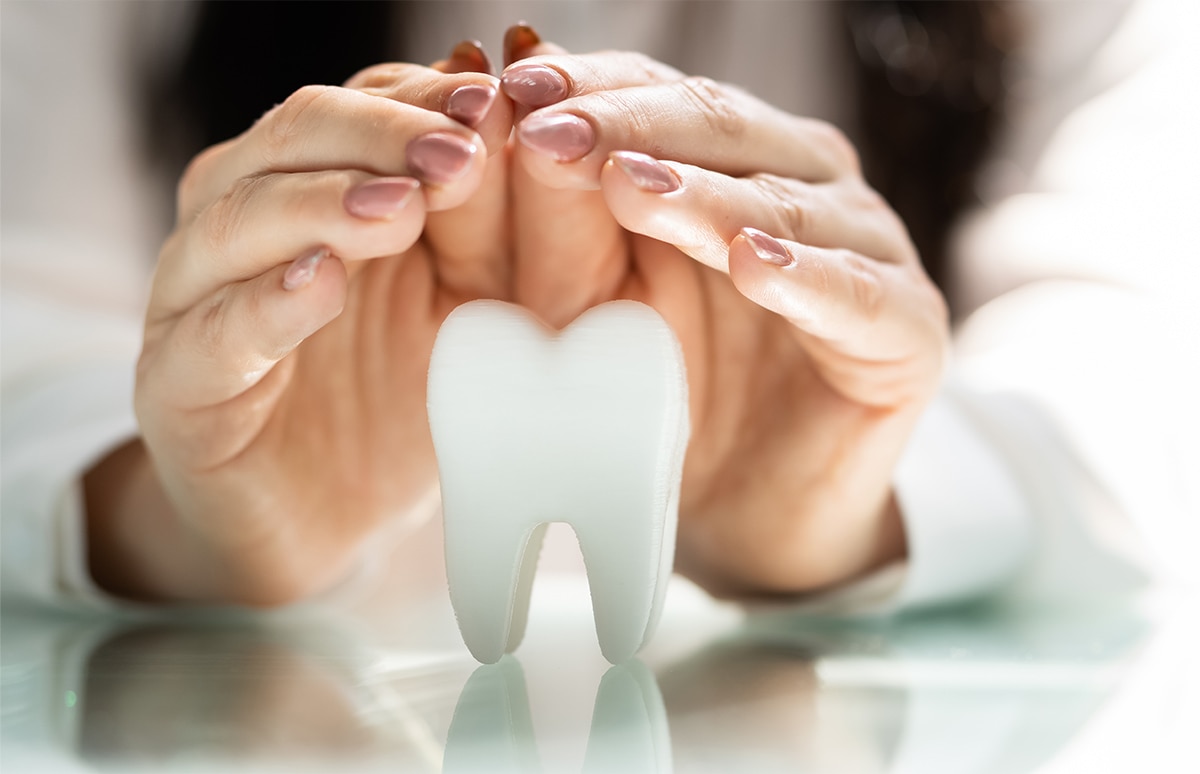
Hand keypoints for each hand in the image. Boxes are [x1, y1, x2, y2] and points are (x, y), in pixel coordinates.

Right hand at [86, 57, 516, 603]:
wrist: (328, 517)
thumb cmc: (399, 394)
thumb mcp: (467, 303)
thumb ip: (483, 225)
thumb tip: (509, 120)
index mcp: (316, 184)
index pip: (360, 107)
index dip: (424, 100)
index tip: (496, 102)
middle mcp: (246, 220)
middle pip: (295, 138)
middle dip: (382, 138)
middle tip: (460, 155)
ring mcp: (198, 299)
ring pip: (236, 219)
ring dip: (322, 204)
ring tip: (401, 209)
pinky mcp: (177, 384)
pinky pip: (211, 332)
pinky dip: (265, 303)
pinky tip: (320, 284)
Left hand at [499, 49, 947, 595]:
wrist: (742, 510)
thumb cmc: (666, 395)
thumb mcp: (597, 304)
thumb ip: (568, 222)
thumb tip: (511, 115)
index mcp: (738, 160)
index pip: (665, 96)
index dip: (594, 89)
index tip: (514, 90)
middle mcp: (809, 184)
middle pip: (725, 130)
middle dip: (632, 128)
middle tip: (553, 133)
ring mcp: (869, 250)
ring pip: (787, 205)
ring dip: (706, 196)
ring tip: (630, 186)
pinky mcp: (910, 328)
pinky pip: (858, 296)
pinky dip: (807, 280)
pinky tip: (754, 267)